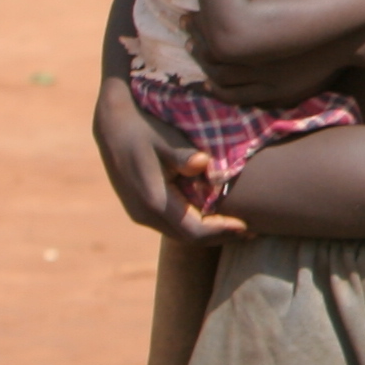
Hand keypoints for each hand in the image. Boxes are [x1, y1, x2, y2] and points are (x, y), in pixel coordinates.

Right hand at [94, 69, 239, 241]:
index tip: (248, 226)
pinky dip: (195, 225)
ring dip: (209, 233)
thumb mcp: (165, 138)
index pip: (194, 230)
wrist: (113, 126)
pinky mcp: (140, 209)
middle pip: (189, 238)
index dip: (223, 231)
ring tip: (238, 227)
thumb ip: (183, 154)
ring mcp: (140, 214)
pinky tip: (213, 216)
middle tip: (251, 231)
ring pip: (180, 234)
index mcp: (154, 201)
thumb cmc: (144, 129)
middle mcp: (145, 214)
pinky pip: (172, 225)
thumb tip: (203, 163)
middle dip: (221, 236)